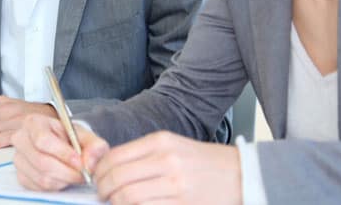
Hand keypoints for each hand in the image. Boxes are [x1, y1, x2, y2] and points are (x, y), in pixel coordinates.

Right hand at [12, 113, 108, 190]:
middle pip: (42, 162)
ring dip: (64, 180)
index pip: (43, 140)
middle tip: (83, 174)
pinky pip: (39, 187)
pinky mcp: (21, 175)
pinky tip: (63, 178)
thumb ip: (93, 145)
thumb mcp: (83, 134)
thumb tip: (89, 162)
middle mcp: (22, 139)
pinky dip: (56, 186)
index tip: (79, 161)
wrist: (58, 142)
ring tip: (75, 175)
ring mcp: (19, 158)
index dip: (63, 153)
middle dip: (68, 172)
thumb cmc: (67, 137)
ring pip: (42, 178)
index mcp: (34, 123)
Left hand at [93, 131, 240, 204]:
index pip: (115, 157)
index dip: (100, 172)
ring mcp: (175, 185)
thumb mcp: (173, 146)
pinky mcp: (183, 204)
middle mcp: (166, 161)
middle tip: (102, 195)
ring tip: (116, 203)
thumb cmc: (206, 162)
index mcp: (161, 142)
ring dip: (116, 203)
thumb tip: (109, 168)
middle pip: (118, 178)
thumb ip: (143, 154)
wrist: (244, 175)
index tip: (97, 179)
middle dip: (103, 190)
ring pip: (128, 197)